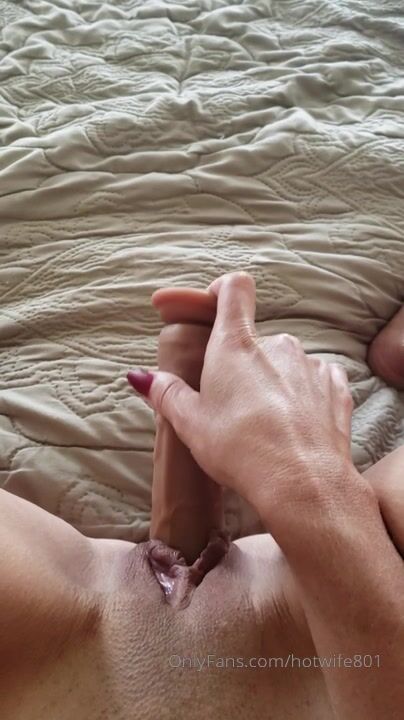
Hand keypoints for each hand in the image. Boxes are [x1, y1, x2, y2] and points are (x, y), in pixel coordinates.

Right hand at [131, 272, 356, 527]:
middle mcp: (277, 344)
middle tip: (231, 403)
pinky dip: (304, 395)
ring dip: (274, 382)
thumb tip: (141, 377)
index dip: (223, 291)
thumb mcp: (191, 424)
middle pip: (255, 340)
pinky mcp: (335, 387)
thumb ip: (166, 393)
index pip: (234, 288)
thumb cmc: (240, 449)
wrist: (303, 483)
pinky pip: (315, 380)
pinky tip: (295, 424)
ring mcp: (310, 364)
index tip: (215, 306)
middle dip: (242, 364)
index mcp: (235, 345)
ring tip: (265, 423)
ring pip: (285, 363)